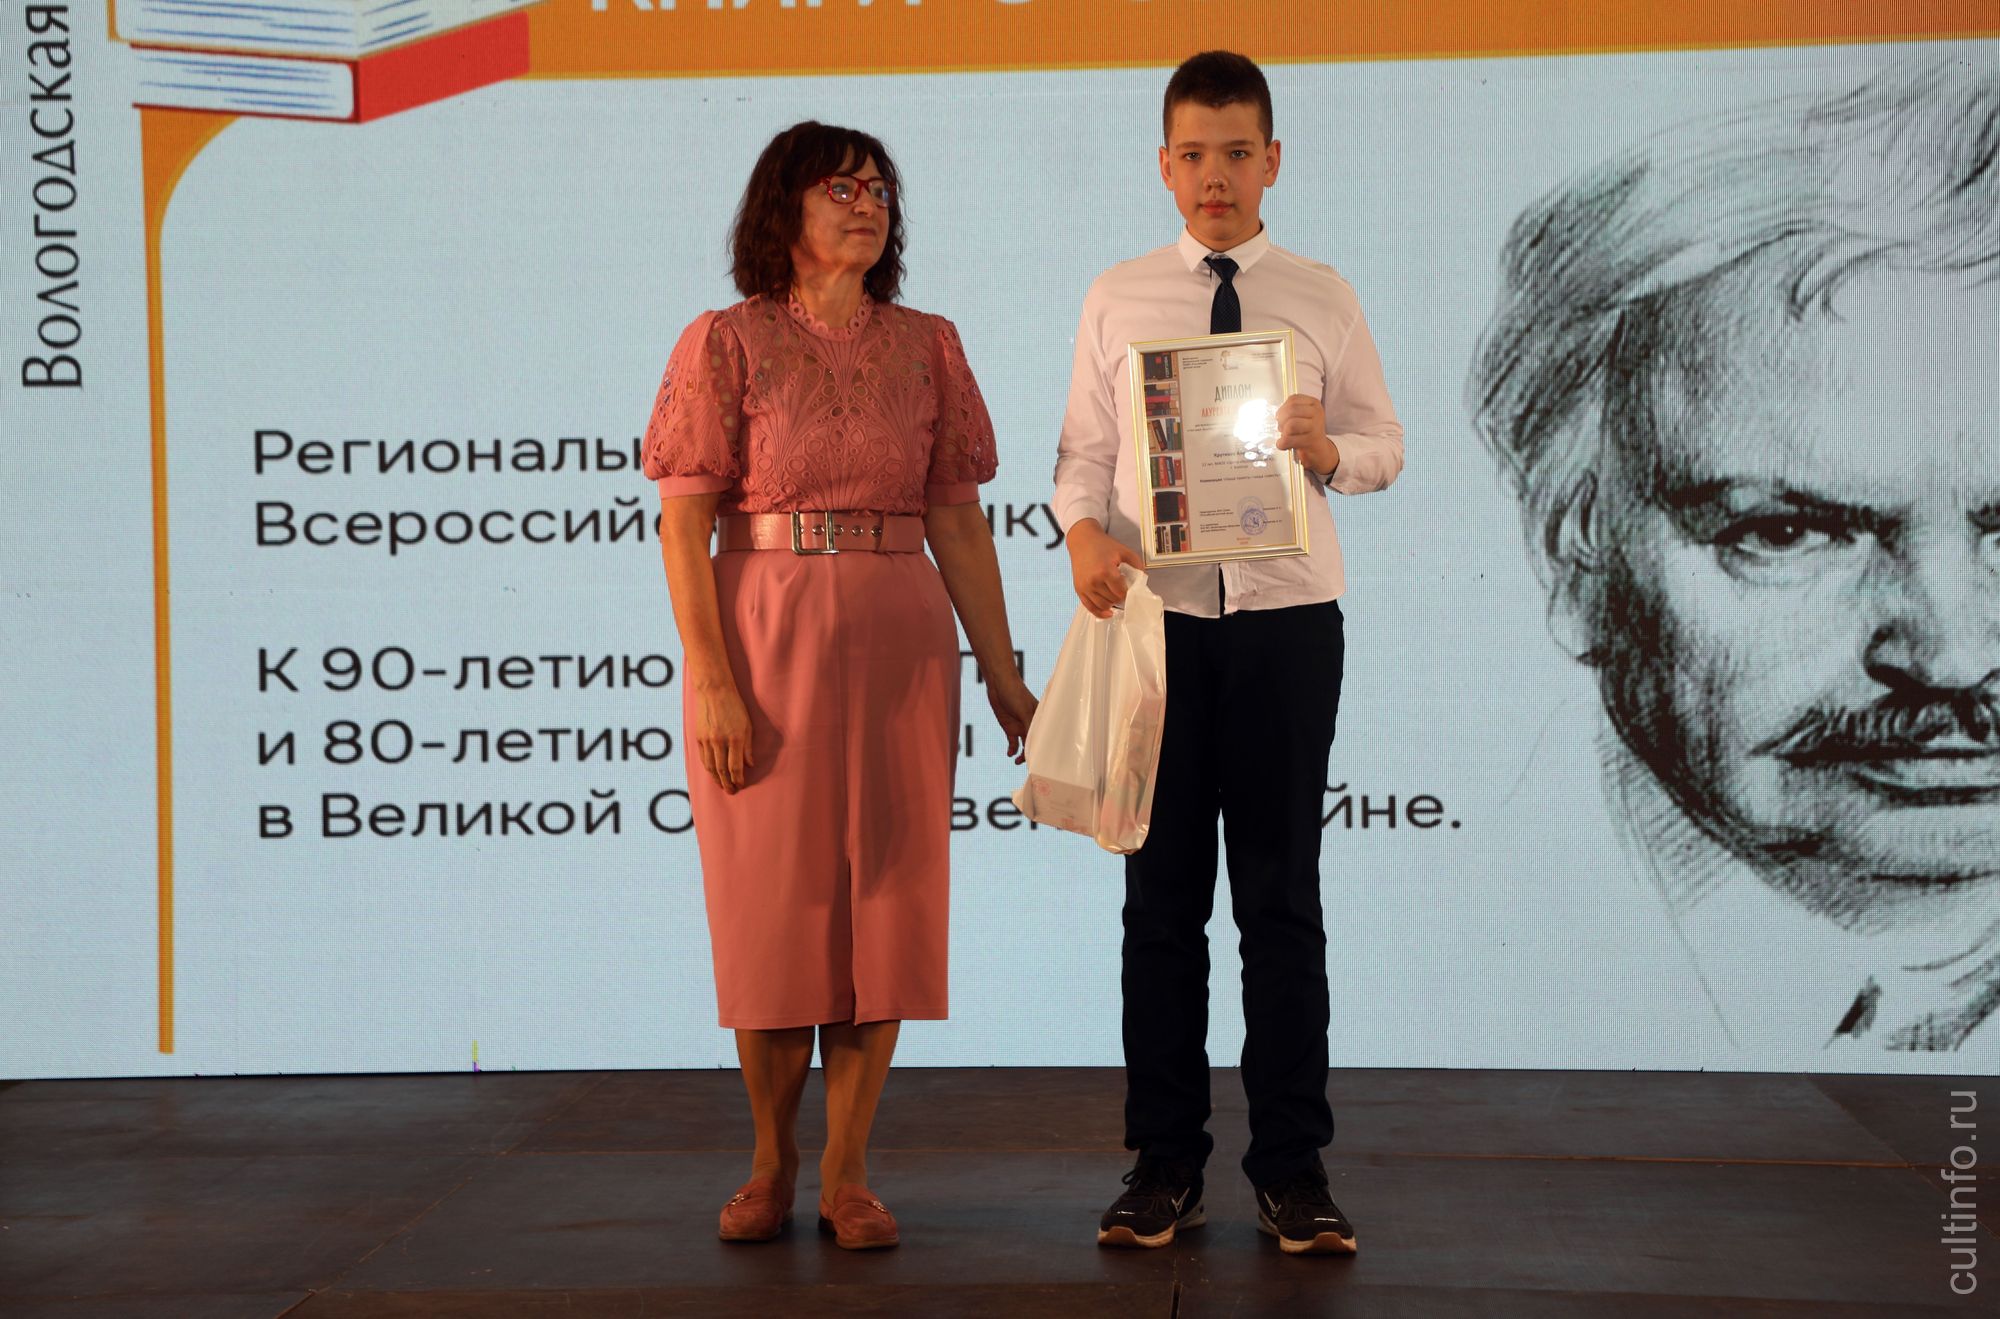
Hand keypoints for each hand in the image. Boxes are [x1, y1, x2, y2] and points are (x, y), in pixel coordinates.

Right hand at [691, 679, 753, 793]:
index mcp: (735, 738)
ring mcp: (708, 740)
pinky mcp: (699, 737)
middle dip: (727, 783)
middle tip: (731, 791)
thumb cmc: (735, 707)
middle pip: (722, 770)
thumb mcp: (748, 725)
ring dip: (716, 779)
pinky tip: (712, 773)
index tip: (741, 785)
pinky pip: (703, 758)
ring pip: (711, 766)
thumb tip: (750, 764)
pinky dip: (708, 768)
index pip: (736, 766)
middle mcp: (720, 741)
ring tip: (722, 786)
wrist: (714, 691)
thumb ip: (748, 747)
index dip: (738, 778)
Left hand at [986, 677, 1037, 763]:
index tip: (1043, 761)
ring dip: (1022, 755)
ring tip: (1017, 762)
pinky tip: (1009, 754)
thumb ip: (1029, 727)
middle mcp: (1032, 725)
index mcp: (1040, 720)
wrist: (998, 683)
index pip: (1045, 737)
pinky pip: (1013, 743)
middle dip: (1033, 755)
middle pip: (1035, 743)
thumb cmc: (1015, 693)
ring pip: (1024, 746)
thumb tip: (1033, 746)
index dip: (1044, 749)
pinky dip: (1011, 750)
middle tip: (1030, 766)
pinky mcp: (1009, 728)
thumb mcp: (1023, 710)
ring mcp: (1021, 727)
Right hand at [1066, 518, 1144, 618]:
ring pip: (1102, 606)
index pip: (1121, 592)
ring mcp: (1085, 587)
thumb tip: (1142, 581)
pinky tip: (1108, 612)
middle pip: (1113, 600)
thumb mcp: (1124, 551)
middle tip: (1122, 590)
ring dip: (1111, 604)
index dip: (1128, 592)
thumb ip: (1137, 565)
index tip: (1129, 589)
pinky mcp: (1079, 589)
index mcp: (1105, 571)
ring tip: (1114, 596)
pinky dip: (1099, 612)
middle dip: (1120, 597)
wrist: (1083, 541)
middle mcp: (1093, 581)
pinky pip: (1089, 607)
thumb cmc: (1103, 545)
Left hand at [1274, 394, 1338, 474]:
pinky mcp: (1311, 440)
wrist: (1319, 449)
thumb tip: (1278, 415)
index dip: (1282, 409)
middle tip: (1282, 427)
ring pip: (1291, 424)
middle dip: (1281, 420)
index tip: (1281, 417)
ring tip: (1285, 436)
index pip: (1293, 399)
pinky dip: (1281, 443)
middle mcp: (1317, 412)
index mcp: (1313, 403)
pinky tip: (1284, 444)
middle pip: (1291, 410)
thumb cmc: (1306, 432)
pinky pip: (1289, 439)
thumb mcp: (1301, 416)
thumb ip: (1290, 411)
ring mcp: (1316, 426)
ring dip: (1283, 432)